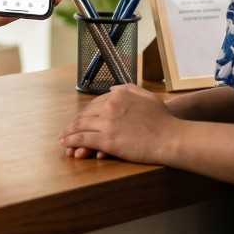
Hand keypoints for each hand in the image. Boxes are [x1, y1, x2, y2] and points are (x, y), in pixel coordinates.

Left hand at [59, 84, 177, 162]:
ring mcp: (107, 122)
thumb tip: (114, 89)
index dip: (86, 112)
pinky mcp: (107, 139)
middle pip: (85, 113)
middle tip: (67, 129)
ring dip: (68, 132)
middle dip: (74, 122)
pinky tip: (66, 144)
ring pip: (80, 126)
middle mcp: (110, 106)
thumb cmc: (164, 120)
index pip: (95, 103)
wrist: (171, 137)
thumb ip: (130, 90)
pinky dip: (71, 141)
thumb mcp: (148, 97)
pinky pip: (83, 139)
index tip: (82, 118)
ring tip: (63, 138)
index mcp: (119, 95)